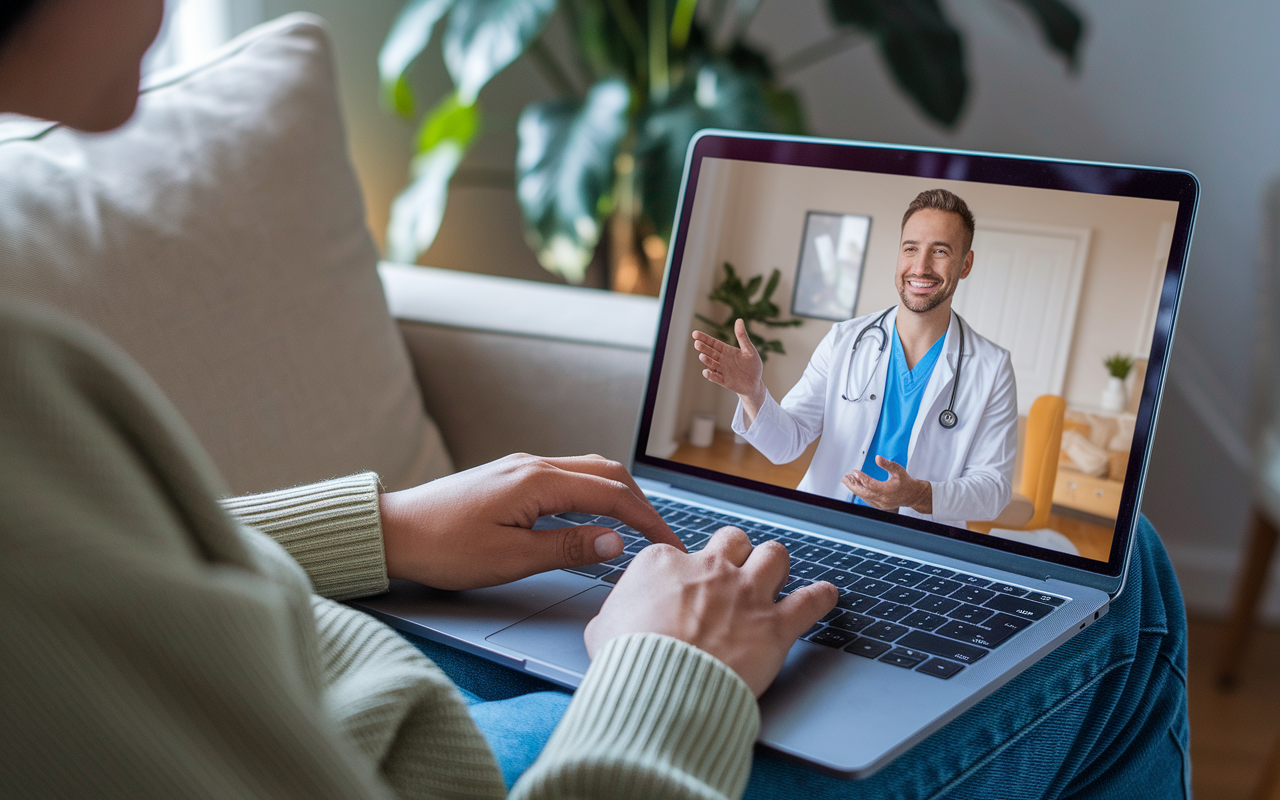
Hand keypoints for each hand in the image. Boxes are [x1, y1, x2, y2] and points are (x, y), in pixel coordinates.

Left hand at [379, 454, 683, 590]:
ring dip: (618, 494)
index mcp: (539, 482)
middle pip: (606, 473)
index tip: (669, 544)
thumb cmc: (443, 548)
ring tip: (636, 526)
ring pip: (587, 471)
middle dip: (641, 502)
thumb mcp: (510, 559)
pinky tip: (594, 515)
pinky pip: (567, 477)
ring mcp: (522, 468)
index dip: (648, 520)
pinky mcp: (511, 477)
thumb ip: (567, 548)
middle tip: (661, 535)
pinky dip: (593, 493)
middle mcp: (534, 465)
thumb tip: (616, 542)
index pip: (612, 494)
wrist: (393, 532)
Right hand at [584, 527, 837, 696]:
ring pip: (775, 555)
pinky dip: (821, 598)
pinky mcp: (775, 625)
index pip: (678, 552)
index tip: (684, 589)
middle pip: (732, 541)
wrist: (659, 688)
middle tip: (732, 571)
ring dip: (775, 564)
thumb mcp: (602, 628)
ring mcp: (746, 593)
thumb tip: (616, 620)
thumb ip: (617, 612)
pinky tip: (825, 596)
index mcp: (665, 563)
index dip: (683, 573)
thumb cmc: (627, 659)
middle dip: (735, 552)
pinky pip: (811, 600)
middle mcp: (709, 568)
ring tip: (775, 576)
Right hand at [692, 319, 765, 420]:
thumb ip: (742, 337)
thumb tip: (739, 320)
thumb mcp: (749, 350)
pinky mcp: (724, 381)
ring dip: (706, 361)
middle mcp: (722, 360)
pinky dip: (711, 375)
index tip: (695, 334)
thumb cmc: (753, 366)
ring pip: (711, 364)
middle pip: (710, 353)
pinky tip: (706, 372)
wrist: (755, 384)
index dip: (704, 338)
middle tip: (696, 343)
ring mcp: (722, 371)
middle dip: (703, 348)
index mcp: (726, 351)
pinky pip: (716, 378)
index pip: (713, 343)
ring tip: (702, 356)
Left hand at [842, 456, 932, 513]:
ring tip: (847, 479)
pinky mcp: (879, 506)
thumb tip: (877, 458)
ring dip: (855, 488)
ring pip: (864, 496)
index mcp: (887, 491)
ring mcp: (880, 504)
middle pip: (863, 493)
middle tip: (845, 477)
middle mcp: (883, 499)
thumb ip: (887, 464)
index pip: (870, 484)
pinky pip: (867, 499)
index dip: (861, 478)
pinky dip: (860, 492)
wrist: (912, 495)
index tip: (853, 471)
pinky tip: (856, 485)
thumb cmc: (905, 481)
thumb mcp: (898, 470)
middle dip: (852, 485)